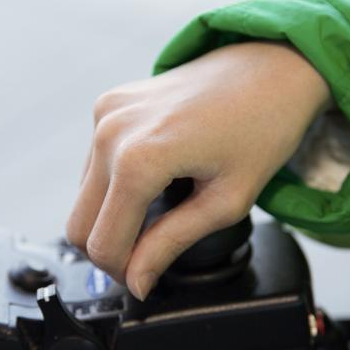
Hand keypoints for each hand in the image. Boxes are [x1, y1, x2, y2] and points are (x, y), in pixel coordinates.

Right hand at [66, 41, 329, 299]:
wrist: (271, 67)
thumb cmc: (261, 129)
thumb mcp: (224, 201)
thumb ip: (171, 243)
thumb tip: (137, 282)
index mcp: (139, 159)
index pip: (104, 244)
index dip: (124, 272)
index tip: (147, 279)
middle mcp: (111, 133)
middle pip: (79, 225)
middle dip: (111, 249)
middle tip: (150, 255)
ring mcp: (106, 114)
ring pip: (83, 197)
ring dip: (112, 216)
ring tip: (161, 212)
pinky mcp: (108, 104)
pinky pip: (93, 164)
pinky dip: (114, 185)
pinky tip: (155, 180)